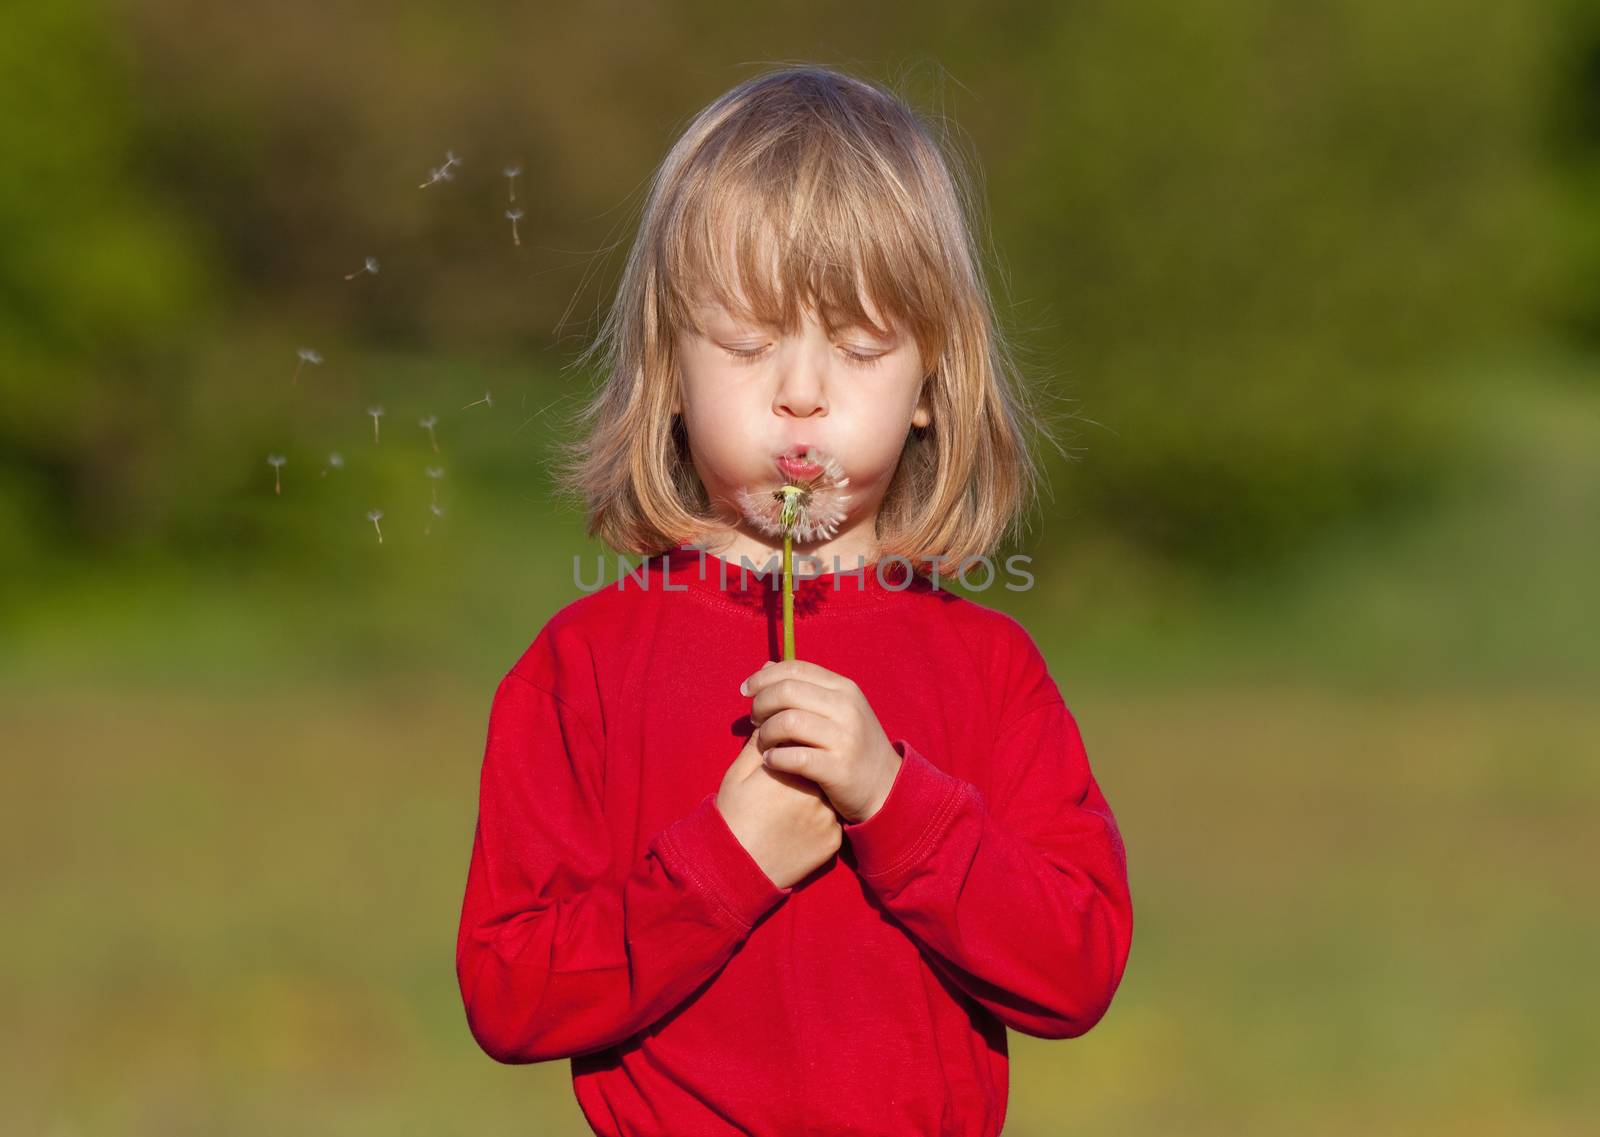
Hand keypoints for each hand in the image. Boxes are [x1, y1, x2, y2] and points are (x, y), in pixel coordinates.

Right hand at [714, 731, 842, 889]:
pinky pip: (833, 819)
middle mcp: (815, 793)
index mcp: (790, 771)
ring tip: (793, 802)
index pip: (805, 742)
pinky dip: (820, 817)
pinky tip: (799, 823)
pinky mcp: (833, 840)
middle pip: (821, 765)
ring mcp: (827, 818)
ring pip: (830, 791)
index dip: (795, 743)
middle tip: (788, 781)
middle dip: (808, 766)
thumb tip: (771, 721)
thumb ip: (758, 744)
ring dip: (817, 790)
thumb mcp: (738, 775)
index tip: (783, 750)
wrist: (737, 869)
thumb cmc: (733, 818)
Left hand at [740, 659, 903, 824]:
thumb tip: (766, 667)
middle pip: (786, 692)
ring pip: (788, 722)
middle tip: (754, 720)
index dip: (763, 677)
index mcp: (844, 688)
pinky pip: (795, 757)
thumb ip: (804, 687)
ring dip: (765, 733)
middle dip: (761, 704)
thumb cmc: (852, 744)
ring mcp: (845, 738)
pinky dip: (775, 758)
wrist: (886, 786)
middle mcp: (846, 708)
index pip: (795, 668)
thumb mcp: (837, 709)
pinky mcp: (839, 768)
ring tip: (763, 744)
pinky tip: (770, 762)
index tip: (745, 691)